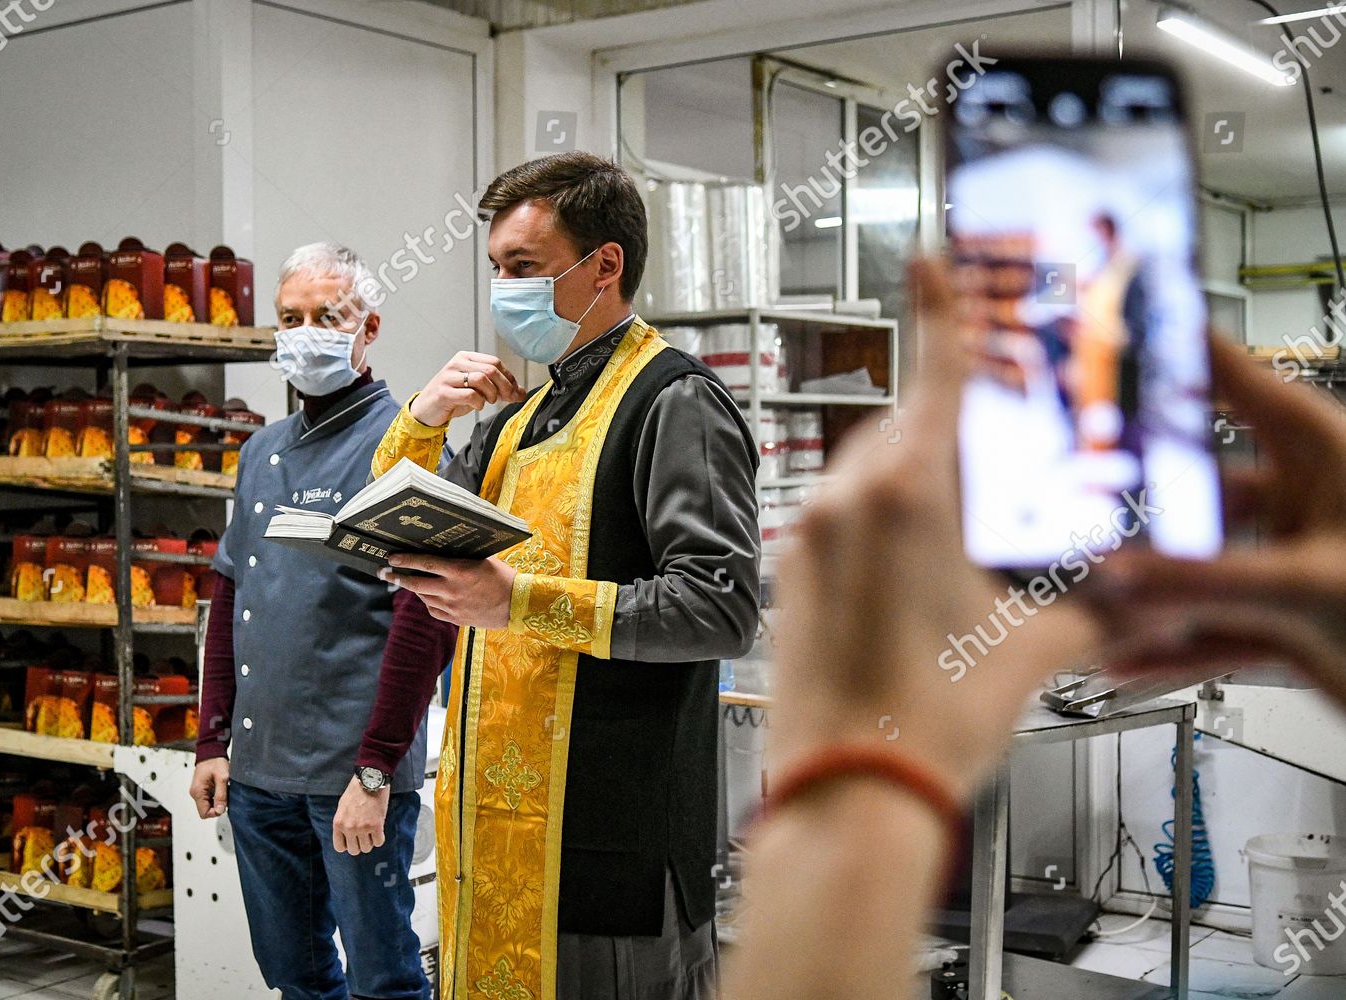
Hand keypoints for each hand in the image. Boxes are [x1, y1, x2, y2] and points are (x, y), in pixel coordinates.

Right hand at [189, 758, 229, 818]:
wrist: (211, 751)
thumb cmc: (216, 761)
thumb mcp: (222, 778)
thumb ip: (221, 795)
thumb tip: (220, 810)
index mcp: (198, 791)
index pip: (204, 813)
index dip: (216, 812)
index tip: (224, 804)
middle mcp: (195, 793)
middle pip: (206, 810)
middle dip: (217, 806)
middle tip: (225, 795)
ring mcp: (198, 791)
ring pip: (208, 805)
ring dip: (217, 801)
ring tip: (224, 790)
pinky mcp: (201, 789)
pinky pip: (208, 798)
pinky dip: (216, 797)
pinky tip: (221, 788)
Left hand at [333, 776, 387, 855]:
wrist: (370, 779)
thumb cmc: (356, 791)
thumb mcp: (342, 807)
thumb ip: (343, 823)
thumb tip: (347, 836)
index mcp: (338, 823)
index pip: (340, 847)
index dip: (347, 845)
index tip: (352, 839)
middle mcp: (349, 828)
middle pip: (354, 850)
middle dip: (359, 844)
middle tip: (364, 835)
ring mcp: (363, 828)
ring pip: (367, 848)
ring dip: (370, 841)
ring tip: (371, 831)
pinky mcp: (377, 825)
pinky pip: (379, 842)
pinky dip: (379, 838)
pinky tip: (379, 830)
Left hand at [381, 554, 514, 627]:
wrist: (517, 605)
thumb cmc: (503, 577)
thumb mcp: (483, 559)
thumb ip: (461, 557)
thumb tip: (441, 549)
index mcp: (459, 571)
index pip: (424, 564)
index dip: (405, 560)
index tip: (391, 557)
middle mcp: (451, 590)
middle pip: (416, 584)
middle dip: (397, 577)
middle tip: (383, 572)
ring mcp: (452, 607)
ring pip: (423, 597)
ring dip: (412, 589)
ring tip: (405, 581)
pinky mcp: (456, 619)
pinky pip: (433, 610)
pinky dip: (427, 601)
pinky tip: (427, 596)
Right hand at [410, 351, 524, 426]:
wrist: (426, 411)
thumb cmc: (452, 398)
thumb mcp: (477, 391)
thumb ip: (498, 389)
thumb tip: (522, 393)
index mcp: (465, 358)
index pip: (494, 362)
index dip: (509, 377)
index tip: (516, 392)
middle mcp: (457, 364)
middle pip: (490, 369)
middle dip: (505, 386)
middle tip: (507, 398)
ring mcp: (449, 377)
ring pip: (481, 378)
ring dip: (491, 393)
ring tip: (489, 401)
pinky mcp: (444, 392)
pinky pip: (470, 394)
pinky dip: (479, 402)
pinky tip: (477, 405)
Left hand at [770, 259, 1095, 801]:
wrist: (848, 792)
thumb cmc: (923, 723)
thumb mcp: (1032, 647)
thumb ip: (1086, 601)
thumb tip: (1121, 590)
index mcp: (909, 496)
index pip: (935, 374)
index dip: (942, 310)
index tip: (934, 259)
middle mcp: (846, 502)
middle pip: (906, 428)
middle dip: (950, 440)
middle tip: (993, 482)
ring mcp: (808, 536)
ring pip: (868, 474)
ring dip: (911, 487)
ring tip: (955, 551)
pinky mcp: (789, 572)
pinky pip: (837, 518)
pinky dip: (874, 524)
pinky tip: (909, 580)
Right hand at [1083, 338, 1345, 707]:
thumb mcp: (1307, 583)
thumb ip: (1206, 581)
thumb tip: (1124, 573)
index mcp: (1325, 456)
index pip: (1241, 384)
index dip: (1184, 356)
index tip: (1127, 330)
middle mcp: (1307, 500)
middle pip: (1203, 484)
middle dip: (1144, 497)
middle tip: (1085, 489)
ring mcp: (1295, 557)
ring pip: (1203, 563)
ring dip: (1152, 584)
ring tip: (1096, 586)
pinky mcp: (1291, 616)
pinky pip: (1216, 624)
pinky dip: (1173, 644)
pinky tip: (1128, 655)